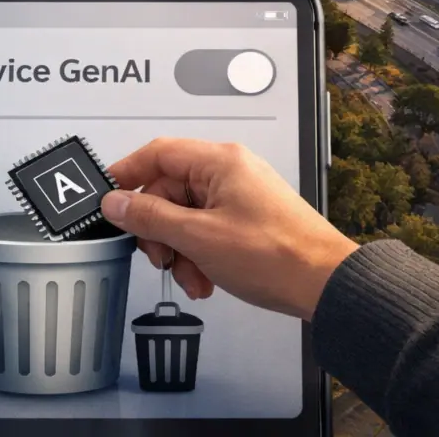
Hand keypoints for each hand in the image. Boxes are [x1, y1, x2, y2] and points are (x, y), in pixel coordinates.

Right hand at [100, 138, 356, 319]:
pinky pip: (207, 228)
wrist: (329, 286)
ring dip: (180, 249)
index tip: (109, 198)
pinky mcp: (248, 218)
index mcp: (219, 162)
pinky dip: (199, 253)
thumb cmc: (278, 256)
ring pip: (186, 214)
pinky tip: (205, 279)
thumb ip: (150, 217)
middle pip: (169, 190)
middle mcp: (230, 171)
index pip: (157, 153)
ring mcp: (240, 195)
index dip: (127, 174)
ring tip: (190, 277)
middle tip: (158, 256)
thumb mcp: (198, 237)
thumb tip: (115, 203)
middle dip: (159, 229)